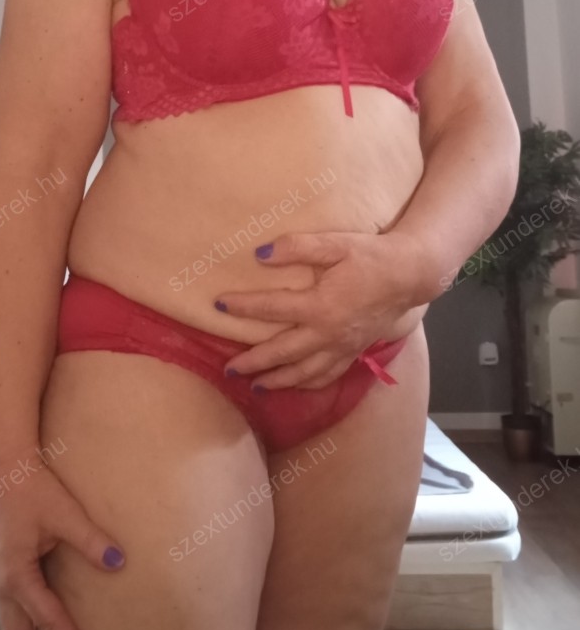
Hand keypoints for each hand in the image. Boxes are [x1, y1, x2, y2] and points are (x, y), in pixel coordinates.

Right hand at [0, 449, 125, 629]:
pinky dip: (20, 626)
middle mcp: (4, 582)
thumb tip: (118, 563)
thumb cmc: (32, 488)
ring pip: (10, 623)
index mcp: (18, 574)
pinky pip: (11, 607)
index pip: (49, 619)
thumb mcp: (64, 514)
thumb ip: (91, 540)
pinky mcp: (3, 566)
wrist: (3, 467)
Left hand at [214, 229, 425, 390]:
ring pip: (303, 372)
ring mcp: (341, 347)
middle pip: (282, 352)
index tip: (218, 304)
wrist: (410, 274)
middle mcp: (327, 333)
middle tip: (228, 369)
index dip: (242, 307)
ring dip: (277, 380)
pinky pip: (328, 375)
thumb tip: (261, 254)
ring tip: (255, 386)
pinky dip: (308, 384)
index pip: (271, 308)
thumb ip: (298, 247)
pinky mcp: (354, 352)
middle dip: (253, 361)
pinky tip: (296, 385)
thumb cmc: (370, 255)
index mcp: (320, 305)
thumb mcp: (335, 243)